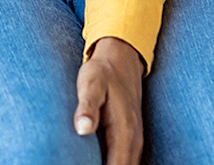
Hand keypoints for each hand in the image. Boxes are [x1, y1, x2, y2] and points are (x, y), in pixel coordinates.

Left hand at [74, 37, 145, 164]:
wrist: (121, 60)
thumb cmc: (102, 72)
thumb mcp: (91, 84)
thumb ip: (87, 106)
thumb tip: (82, 129)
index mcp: (124, 132)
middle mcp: (134, 141)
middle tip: (78, 164)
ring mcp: (135, 141)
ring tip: (87, 163)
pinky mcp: (131, 139)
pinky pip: (126, 161)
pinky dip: (116, 164)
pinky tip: (99, 162)